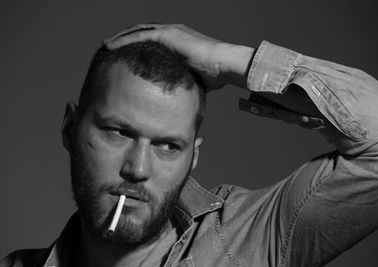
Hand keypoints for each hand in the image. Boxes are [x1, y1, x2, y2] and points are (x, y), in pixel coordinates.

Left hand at [103, 24, 253, 90]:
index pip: (152, 42)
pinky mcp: (168, 35)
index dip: (137, 47)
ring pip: (138, 32)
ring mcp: (170, 32)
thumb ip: (182, 83)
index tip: (125, 57)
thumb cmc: (215, 75)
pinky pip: (140, 36)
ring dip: (120, 38)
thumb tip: (177, 99)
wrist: (225, 65)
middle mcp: (172, 33)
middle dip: (125, 40)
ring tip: (105, 45)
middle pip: (142, 34)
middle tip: (109, 47)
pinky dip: (123, 40)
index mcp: (178, 43)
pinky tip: (110, 45)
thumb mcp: (193, 79)